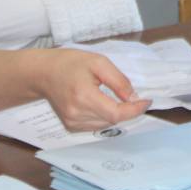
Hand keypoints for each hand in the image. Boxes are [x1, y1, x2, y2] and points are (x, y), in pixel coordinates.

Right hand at [30, 49, 149, 131]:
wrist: (44, 73)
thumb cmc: (70, 64)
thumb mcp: (99, 62)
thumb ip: (118, 80)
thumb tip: (133, 97)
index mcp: (84, 96)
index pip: (116, 113)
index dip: (135, 110)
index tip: (146, 101)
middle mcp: (76, 113)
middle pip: (112, 120)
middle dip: (127, 109)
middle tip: (130, 95)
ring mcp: (72, 122)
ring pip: (105, 124)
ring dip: (115, 113)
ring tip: (110, 95)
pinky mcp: (70, 126)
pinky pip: (95, 126)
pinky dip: (104, 116)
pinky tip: (99, 102)